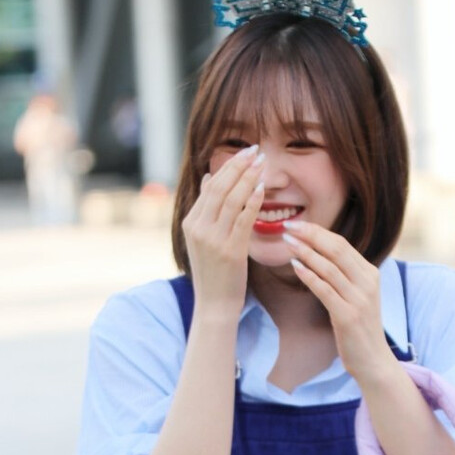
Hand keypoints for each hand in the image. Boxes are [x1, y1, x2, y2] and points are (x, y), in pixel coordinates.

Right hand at [181, 146, 265, 317]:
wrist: (214, 304)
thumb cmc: (214, 272)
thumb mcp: (203, 237)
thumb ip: (206, 207)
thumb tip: (210, 177)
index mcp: (191, 223)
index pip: (211, 186)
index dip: (229, 166)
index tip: (245, 153)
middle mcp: (198, 228)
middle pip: (220, 188)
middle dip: (239, 166)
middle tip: (256, 150)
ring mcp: (213, 239)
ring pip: (231, 200)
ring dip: (249, 178)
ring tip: (263, 163)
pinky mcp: (230, 251)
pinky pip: (243, 220)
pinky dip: (252, 201)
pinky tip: (262, 188)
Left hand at [282, 221, 396, 384]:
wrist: (373, 360)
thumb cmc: (360, 328)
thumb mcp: (358, 296)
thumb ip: (344, 276)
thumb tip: (319, 255)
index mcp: (370, 274)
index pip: (342, 244)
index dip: (318, 231)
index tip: (297, 224)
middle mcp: (367, 282)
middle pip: (336, 249)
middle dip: (310, 235)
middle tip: (288, 226)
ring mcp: (359, 299)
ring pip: (329, 267)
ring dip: (306, 252)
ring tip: (287, 242)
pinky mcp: (348, 316)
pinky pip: (325, 290)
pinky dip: (309, 275)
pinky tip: (295, 266)